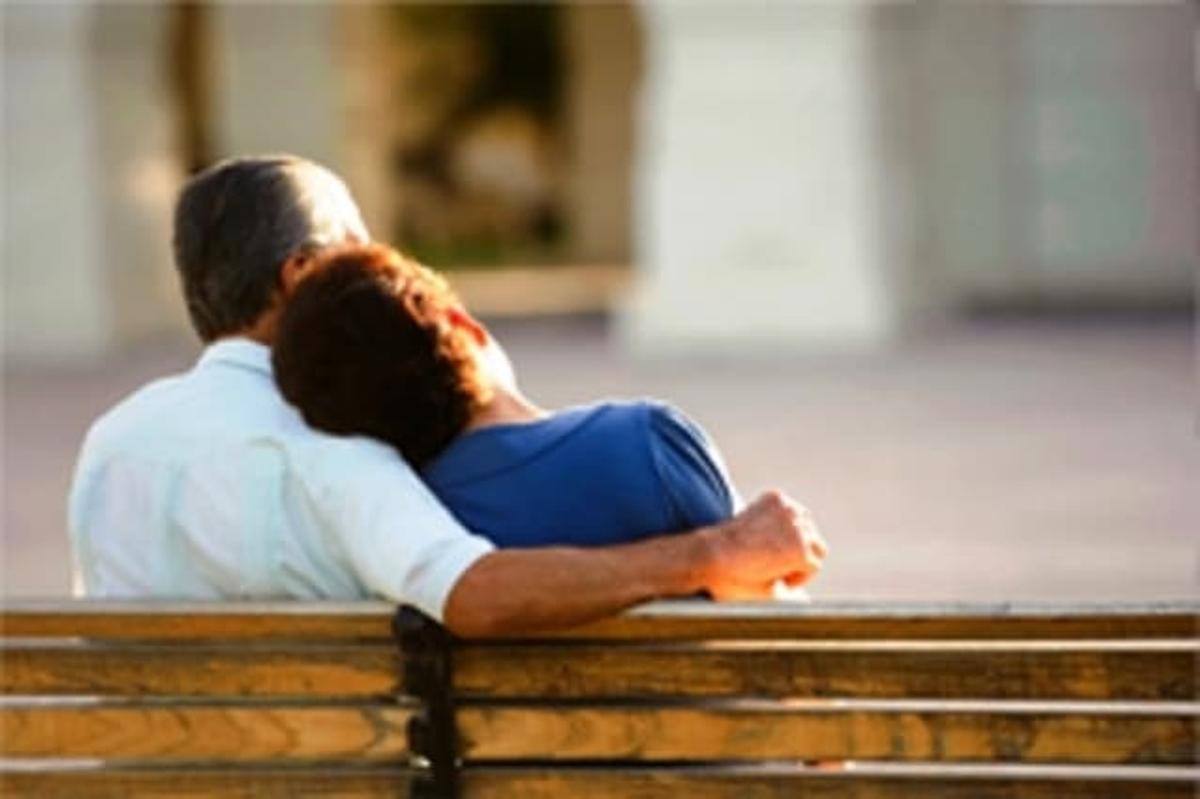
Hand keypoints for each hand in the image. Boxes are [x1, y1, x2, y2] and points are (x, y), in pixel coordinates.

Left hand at [701, 491, 826, 599]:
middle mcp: (798, 526)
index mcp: (801, 551)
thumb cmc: (737, 579)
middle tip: (779, 565)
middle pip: (816, 543)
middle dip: (801, 556)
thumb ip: (793, 595)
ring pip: (805, 523)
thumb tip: (805, 600)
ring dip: (795, 535)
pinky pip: (788, 509)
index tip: (781, 579)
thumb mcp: (770, 594)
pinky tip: (765, 531)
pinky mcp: (773, 497)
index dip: (798, 576)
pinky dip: (782, 519)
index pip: (815, 564)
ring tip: (772, 548)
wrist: (708, 553)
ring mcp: (786, 508)